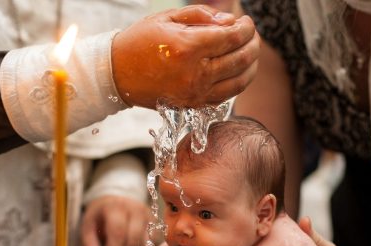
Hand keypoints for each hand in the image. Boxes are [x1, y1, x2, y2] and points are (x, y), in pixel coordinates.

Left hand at [81, 195, 149, 245]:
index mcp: (116, 208)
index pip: (118, 233)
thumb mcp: (88, 225)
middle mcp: (135, 209)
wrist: (118, 197)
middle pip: (135, 240)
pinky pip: (152, 243)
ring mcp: (148, 215)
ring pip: (146, 243)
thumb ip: (90, 244)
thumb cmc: (101, 214)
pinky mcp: (156, 223)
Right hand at [111, 5, 258, 107]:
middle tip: (252, 35)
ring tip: (250, 52)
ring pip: (239, 82)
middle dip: (253, 44)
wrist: (118, 75)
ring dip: (252, 65)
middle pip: (241, 59)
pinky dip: (238, 82)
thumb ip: (202, 16)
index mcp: (187, 48)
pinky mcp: (194, 105)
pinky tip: (237, 70)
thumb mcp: (167, 18)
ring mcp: (195, 93)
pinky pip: (226, 96)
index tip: (246, 22)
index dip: (246, 28)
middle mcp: (194, 74)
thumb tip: (230, 22)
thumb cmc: (140, 42)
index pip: (232, 38)